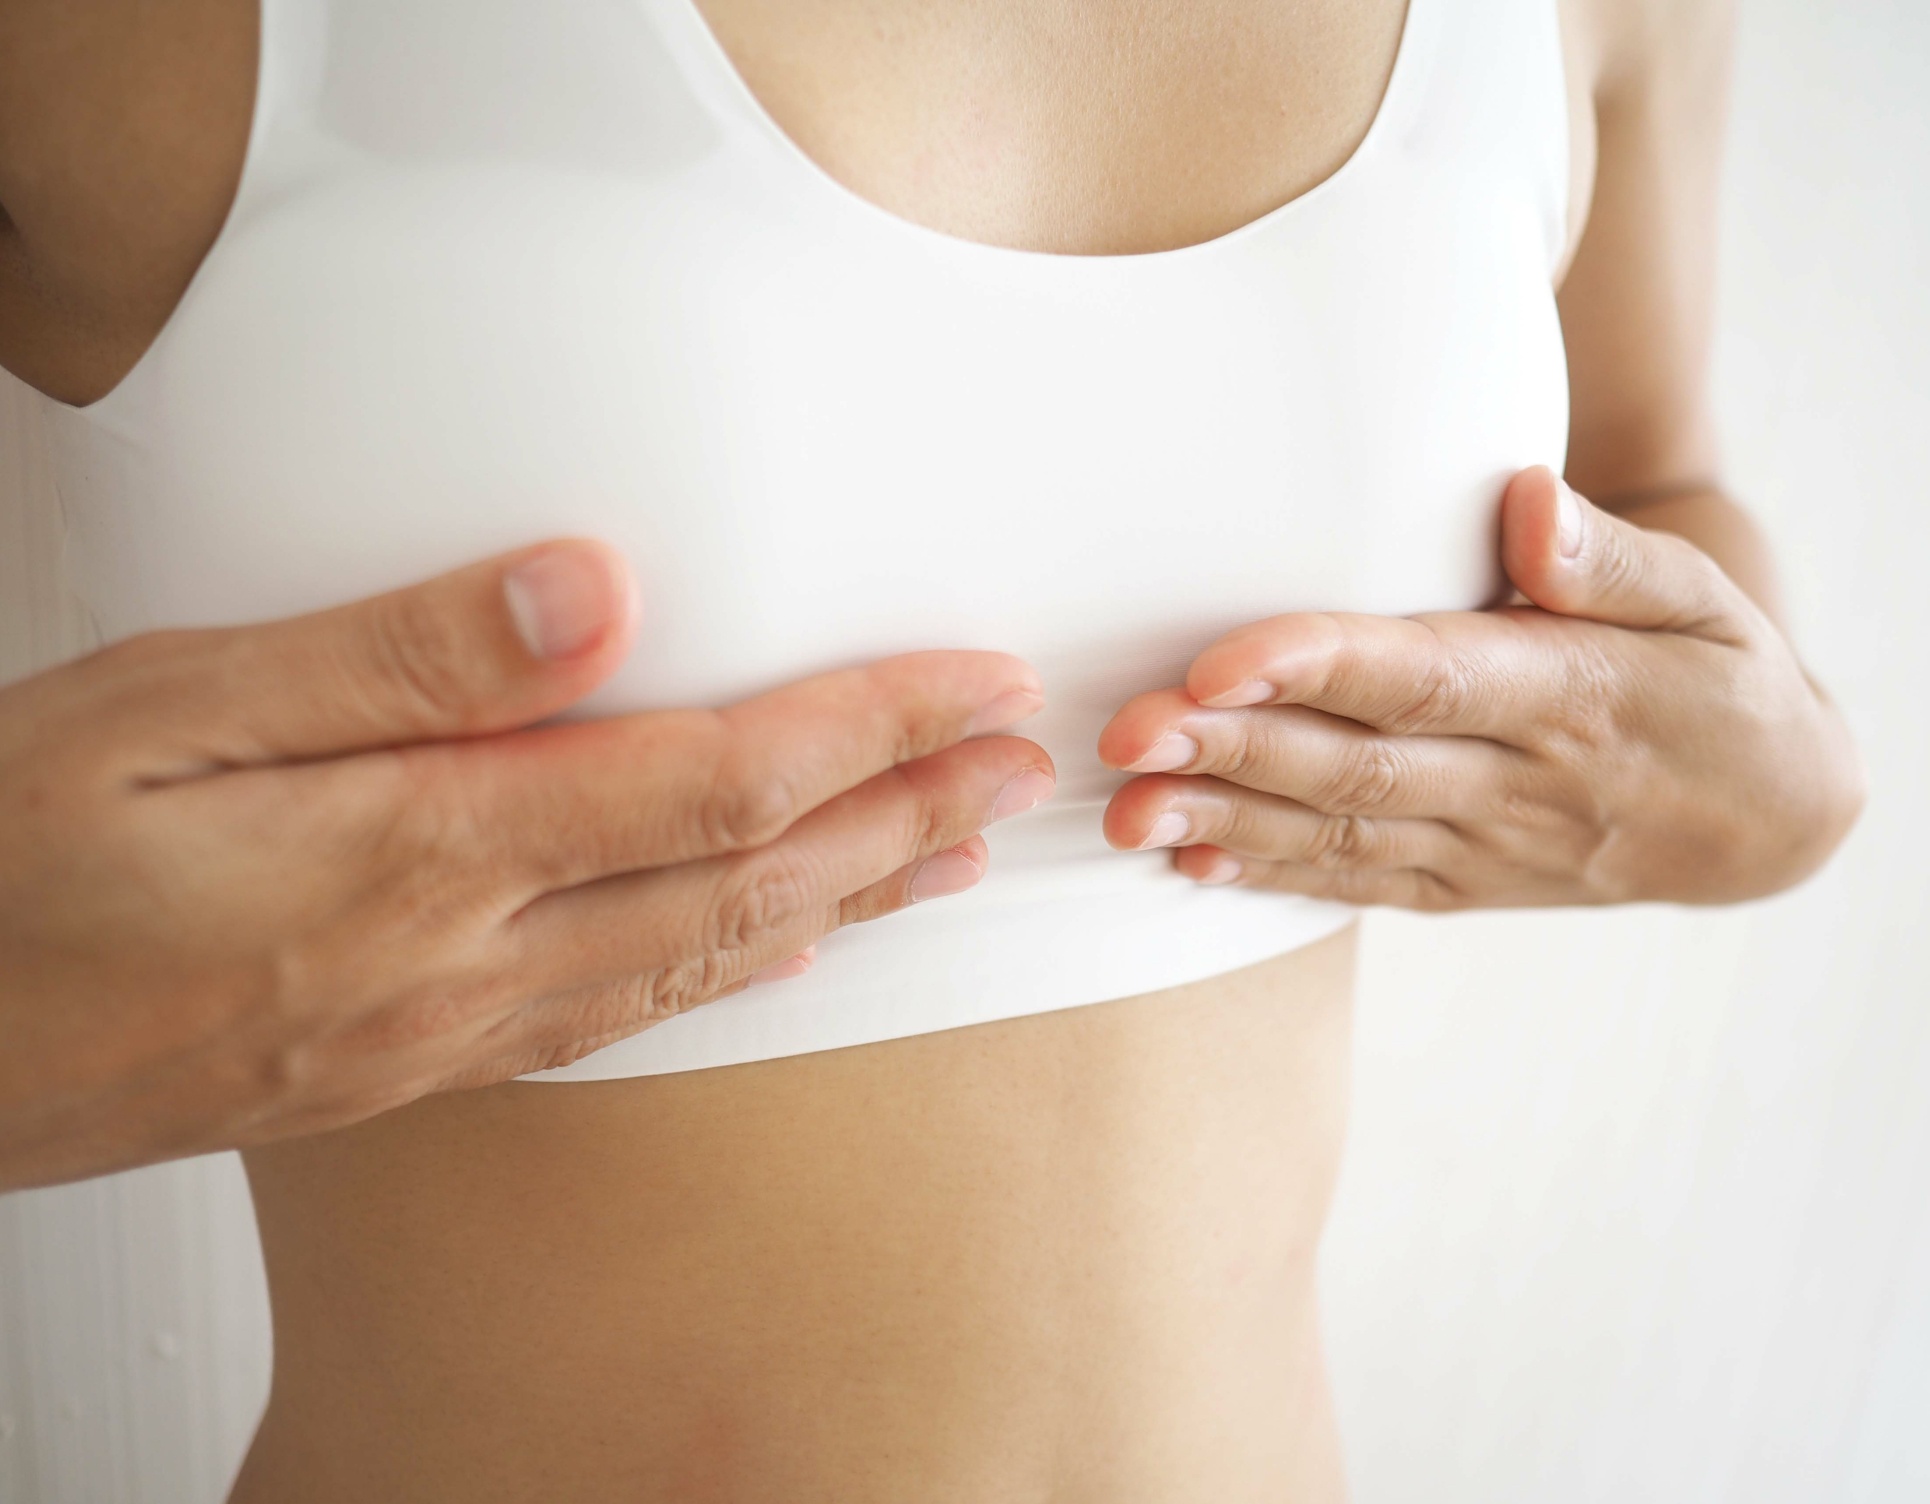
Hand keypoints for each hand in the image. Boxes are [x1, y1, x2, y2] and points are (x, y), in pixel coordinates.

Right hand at [0, 542, 1053, 1189]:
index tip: (970, 687)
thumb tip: (593, 590)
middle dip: (903, 816)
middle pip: (746, 882)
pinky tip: (778, 950)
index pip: (715, 780)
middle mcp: (462, 964)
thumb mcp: (169, 707)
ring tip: (948, 859)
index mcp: (419, 855)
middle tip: (1016, 769)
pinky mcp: (414, 1066)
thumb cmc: (7, 868)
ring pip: (704, 962)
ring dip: (847, 900)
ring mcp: (446, 1032)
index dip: (868, 729)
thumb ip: (398, 653)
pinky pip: (620, 1018)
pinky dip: (730, 973)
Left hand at [1098, 467, 1862, 909]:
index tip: (1219, 660)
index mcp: (1571, 692)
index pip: (1428, 678)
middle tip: (1126, 736)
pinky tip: (1188, 860)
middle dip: (1233, 751)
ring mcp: (1487, 846)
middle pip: (1357, 766)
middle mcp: (1518, 781)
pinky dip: (1271, 876)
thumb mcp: (1706, 600)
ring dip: (1227, 822)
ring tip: (1125, 809)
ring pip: (1341, 835)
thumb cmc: (1720, 679)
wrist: (1769, 819)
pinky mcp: (1465, 887)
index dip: (1319, 668)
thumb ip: (1608, 558)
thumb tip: (1526, 501)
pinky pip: (1359, 884)